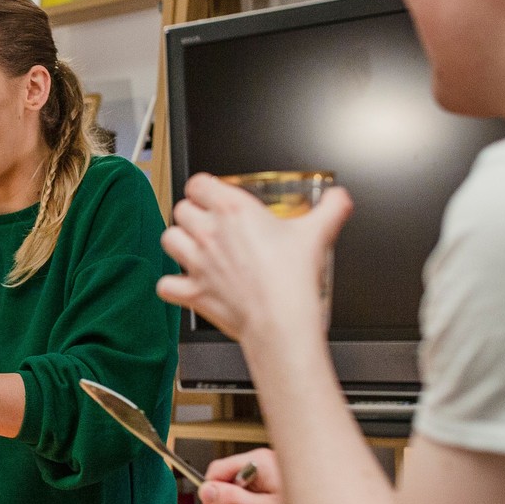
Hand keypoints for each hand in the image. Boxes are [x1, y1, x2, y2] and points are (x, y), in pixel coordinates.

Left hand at [156, 174, 351, 344]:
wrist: (281, 320)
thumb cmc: (293, 279)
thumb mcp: (317, 234)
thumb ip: (331, 209)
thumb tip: (340, 199)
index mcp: (233, 210)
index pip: (198, 183)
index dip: (204, 188)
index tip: (213, 195)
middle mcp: (209, 233)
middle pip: (181, 209)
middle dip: (192, 213)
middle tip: (208, 222)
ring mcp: (196, 263)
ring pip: (168, 239)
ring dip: (179, 242)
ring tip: (193, 247)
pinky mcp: (192, 292)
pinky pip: (164, 284)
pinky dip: (171, 285)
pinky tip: (184, 283)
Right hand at [192, 448, 293, 503]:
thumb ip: (233, 500)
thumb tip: (208, 491)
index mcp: (258, 463)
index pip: (218, 472)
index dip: (210, 495)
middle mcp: (262, 463)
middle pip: (226, 482)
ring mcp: (269, 472)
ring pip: (237, 490)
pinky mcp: (275, 482)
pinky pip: (250, 492)